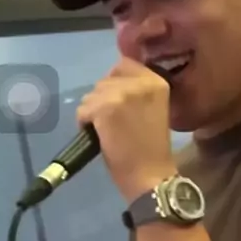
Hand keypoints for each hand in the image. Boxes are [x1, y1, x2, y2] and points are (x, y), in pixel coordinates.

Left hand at [76, 57, 176, 202]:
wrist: (150, 176)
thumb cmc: (151, 148)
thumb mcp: (151, 110)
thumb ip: (136, 93)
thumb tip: (109, 87)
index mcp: (157, 81)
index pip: (124, 64)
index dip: (116, 82)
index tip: (117, 102)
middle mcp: (141, 82)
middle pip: (105, 79)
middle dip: (103, 99)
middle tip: (113, 123)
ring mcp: (122, 93)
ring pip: (92, 94)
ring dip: (93, 111)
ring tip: (108, 132)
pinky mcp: (105, 108)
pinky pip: (83, 109)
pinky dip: (84, 123)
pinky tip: (100, 137)